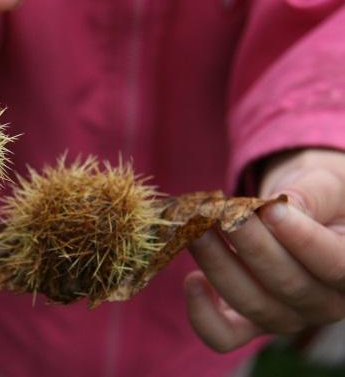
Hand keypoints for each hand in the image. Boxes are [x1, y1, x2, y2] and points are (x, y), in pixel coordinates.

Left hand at [185, 149, 344, 351]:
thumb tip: (282, 206)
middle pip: (288, 285)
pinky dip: (203, 314)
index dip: (302, 239)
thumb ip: (310, 195)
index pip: (335, 264)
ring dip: (218, 264)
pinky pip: (225, 335)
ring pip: (252, 303)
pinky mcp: (248, 325)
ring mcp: (286, 317)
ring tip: (196, 228)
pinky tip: (191, 279)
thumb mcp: (323, 185)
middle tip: (219, 212)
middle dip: (249, 245)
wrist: (299, 213)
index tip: (269, 208)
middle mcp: (324, 303)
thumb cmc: (318, 196)